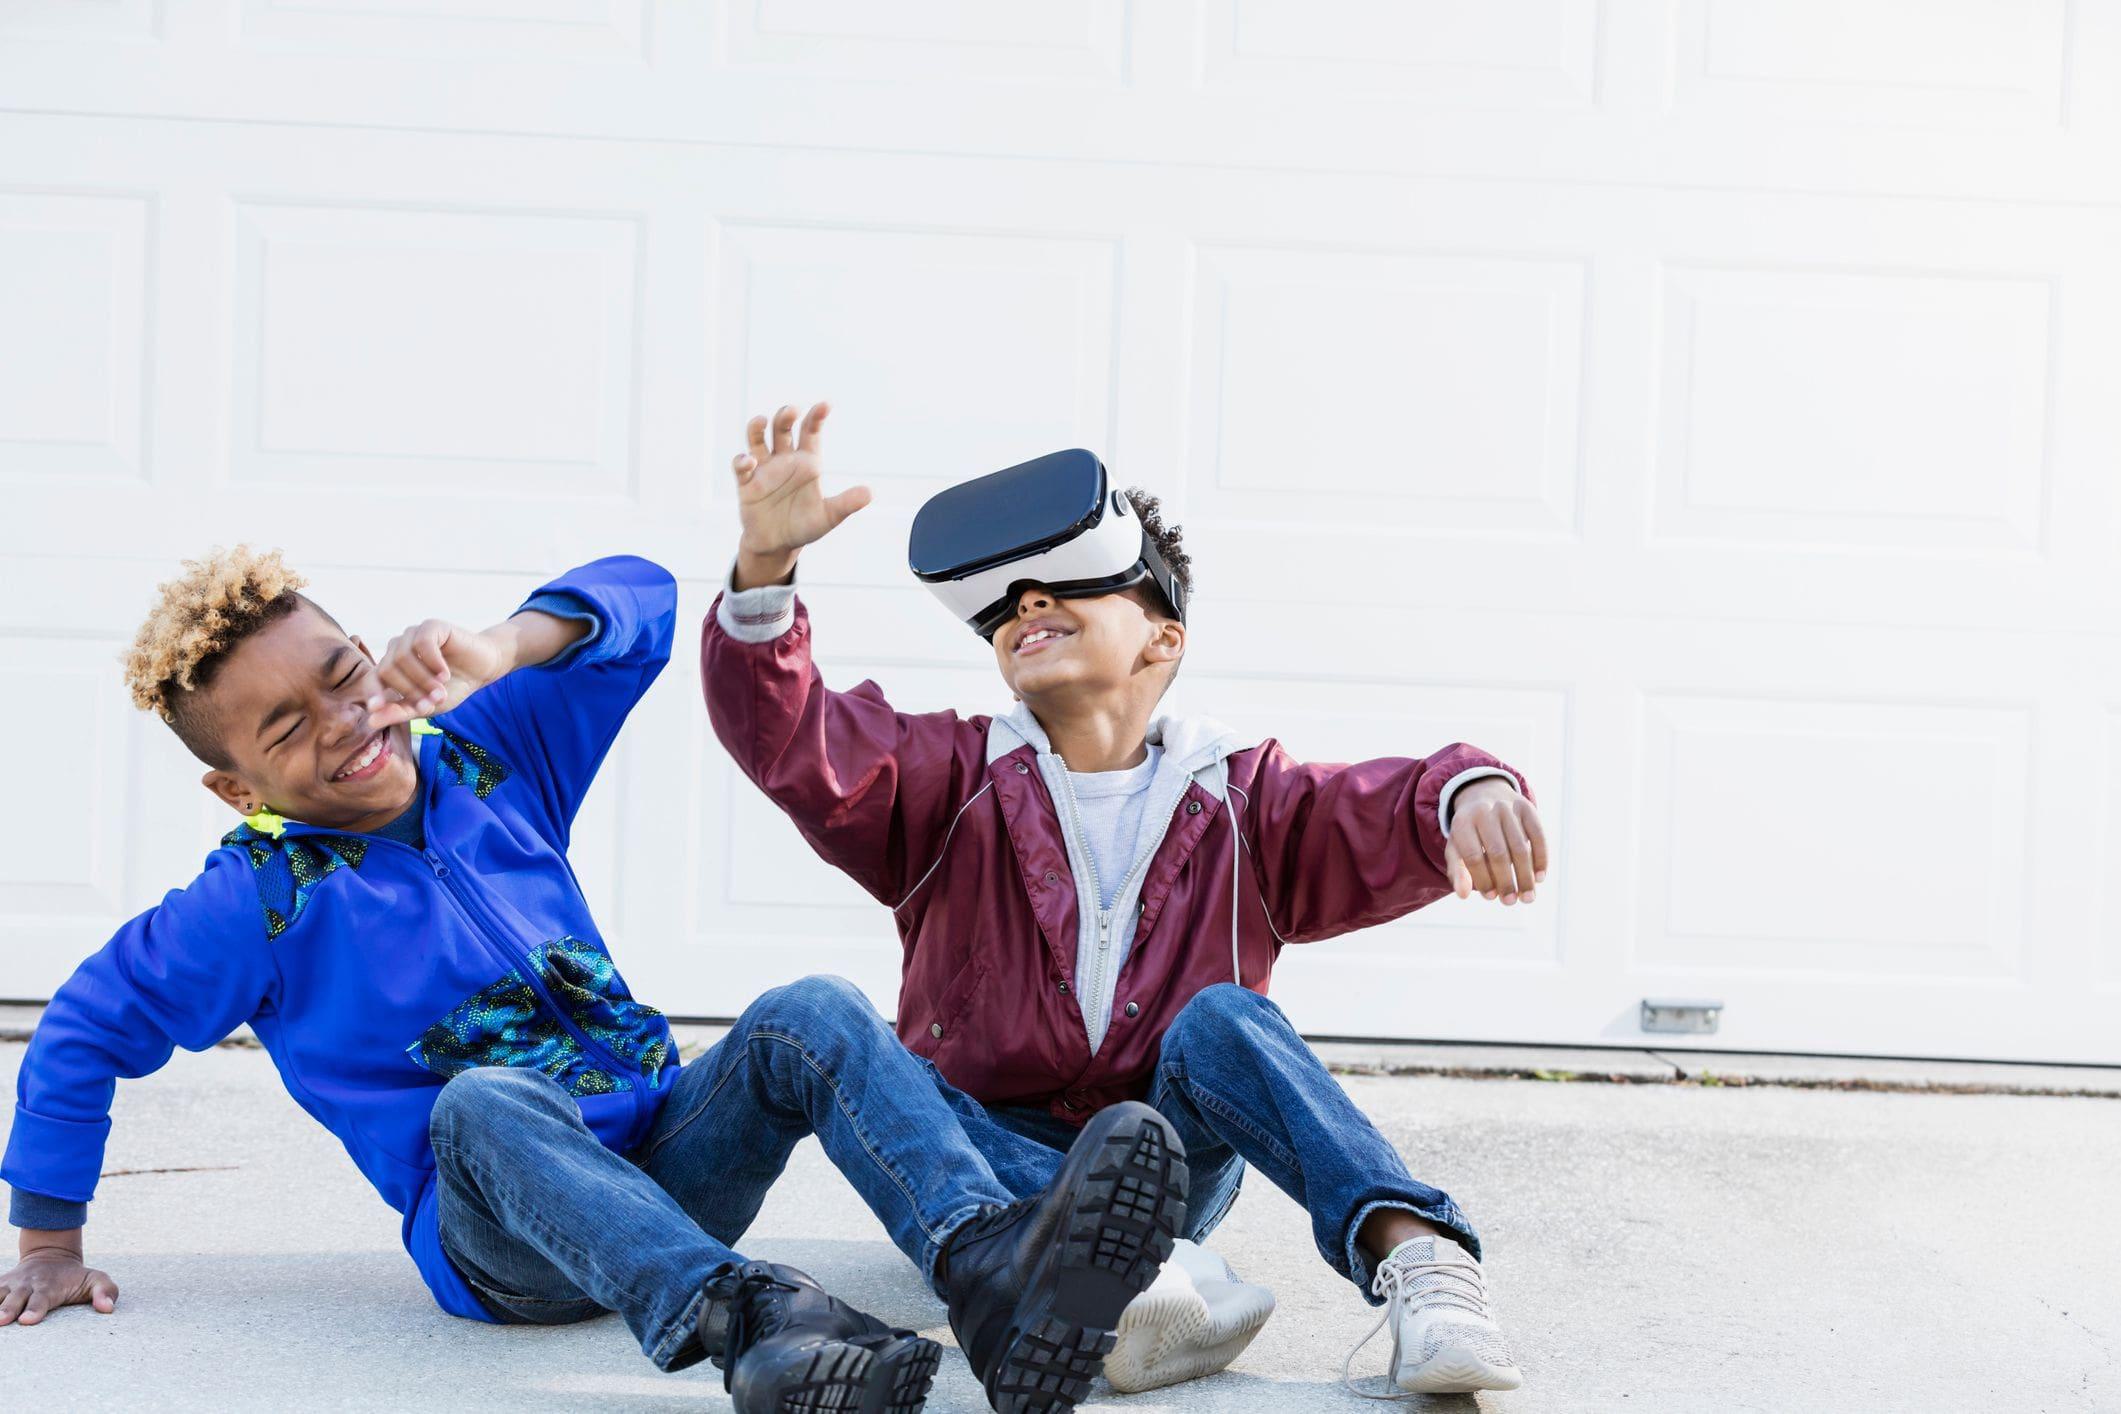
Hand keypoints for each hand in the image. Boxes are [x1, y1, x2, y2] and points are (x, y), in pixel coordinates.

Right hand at [0, 1237, 116, 1326]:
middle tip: (2, 1320)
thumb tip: (108, 1308)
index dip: (35, 1309)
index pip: (42, 1300)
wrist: (50, 1256)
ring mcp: (9, 1285)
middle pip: (14, 1299)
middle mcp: (26, 1285)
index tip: (29, 1320)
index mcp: (49, 1287)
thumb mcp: (95, 1279)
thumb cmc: (75, 1276)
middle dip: (8, 1309)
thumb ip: (106, 1291)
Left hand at [364, 619, 513, 729]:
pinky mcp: (430, 626)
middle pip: (387, 670)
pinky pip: (422, 644)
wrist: (482, 669)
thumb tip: (371, 721)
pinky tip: (445, 674)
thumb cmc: (453, 687)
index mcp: (391, 668)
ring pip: (402, 658)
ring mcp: (412, 635)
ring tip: (441, 691)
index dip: (372, 692)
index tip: (375, 707)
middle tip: (432, 703)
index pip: (371, 679)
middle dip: (410, 691)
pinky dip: (433, 663)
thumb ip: (400, 712)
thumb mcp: (426, 706)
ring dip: (423, 680)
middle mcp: (397, 648)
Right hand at [730, 402, 870, 588]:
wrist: (778, 545)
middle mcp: (784, 460)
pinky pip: (741, 466)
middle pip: (782, 428)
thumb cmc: (804, 526)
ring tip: (762, 421)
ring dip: (757, 428)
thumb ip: (846, 504)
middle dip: (785, 416)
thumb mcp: (829, 517)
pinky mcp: (747, 484)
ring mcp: (764, 469)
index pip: (810, 433)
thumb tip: (869, 494)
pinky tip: (749, 461)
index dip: (816, 417)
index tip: (825, 405)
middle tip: (791, 410)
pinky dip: (743, 461)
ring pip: (757, 439)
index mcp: (807, 462)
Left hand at [1444, 779, 1548, 904]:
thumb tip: (1463, 895)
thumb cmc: (1469, 832)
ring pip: (1520, 847)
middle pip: (1498, 853)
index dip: (1483, 879)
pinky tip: (1540, 878)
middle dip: (1506, 882)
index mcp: (1462, 822)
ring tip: (1527, 897)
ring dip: (1526, 876)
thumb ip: (1457, 871)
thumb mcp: (1456, 847)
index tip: (1490, 897)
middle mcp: (1484, 811)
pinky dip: (1541, 858)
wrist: (1483, 794)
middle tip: (1511, 902)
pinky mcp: (1527, 807)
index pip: (1474, 856)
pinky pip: (1537, 836)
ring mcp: (1507, 807)